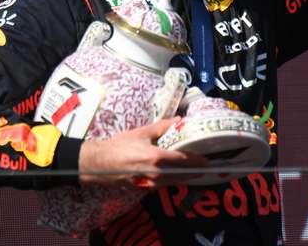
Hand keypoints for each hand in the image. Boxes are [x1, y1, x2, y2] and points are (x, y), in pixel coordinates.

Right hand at [78, 117, 208, 188]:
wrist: (99, 163)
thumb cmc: (119, 145)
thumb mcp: (141, 132)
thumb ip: (162, 127)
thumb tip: (178, 120)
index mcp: (155, 157)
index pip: (182, 160)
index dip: (196, 161)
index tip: (207, 160)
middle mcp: (155, 173)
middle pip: (181, 174)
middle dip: (194, 171)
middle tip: (206, 167)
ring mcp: (150, 183)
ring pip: (173, 182)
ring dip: (185, 177)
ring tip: (195, 171)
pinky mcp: (144, 188)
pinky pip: (163, 185)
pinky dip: (172, 180)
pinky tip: (176, 176)